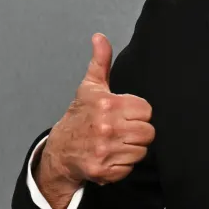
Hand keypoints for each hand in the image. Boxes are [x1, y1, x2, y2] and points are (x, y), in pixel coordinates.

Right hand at [36, 33, 154, 207]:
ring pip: (141, 151)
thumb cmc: (80, 116)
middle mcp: (106, 128)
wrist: (60, 150)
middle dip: (138, 131)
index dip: (138, 113)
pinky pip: (130, 168)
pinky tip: (111, 156)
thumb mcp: (90, 87)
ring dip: (131, 148)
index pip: (146, 111)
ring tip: (116, 142)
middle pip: (148, 132)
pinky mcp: (103, 171)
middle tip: (122, 129)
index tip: (125, 114)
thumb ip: (101, 61)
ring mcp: (104, 151)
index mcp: (107, 105)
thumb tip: (100, 37)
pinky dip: (123, 165)